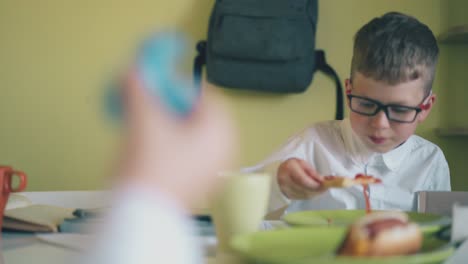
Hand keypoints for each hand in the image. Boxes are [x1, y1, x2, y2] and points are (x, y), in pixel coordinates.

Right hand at [117, 71, 236, 209]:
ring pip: (200, 138)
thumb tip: (132, 72)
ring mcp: (217, 170)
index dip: (182, 87)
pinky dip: (180, 148)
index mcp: (221, 130)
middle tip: (155, 108)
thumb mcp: (143, 120)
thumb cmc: (150, 164)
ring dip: (177, 129)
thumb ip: (138, 90)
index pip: (208, 96)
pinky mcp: (204, 186)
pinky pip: (196, 157)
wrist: (143, 214)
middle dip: (178, 109)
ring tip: (152, 129)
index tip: (161, 88)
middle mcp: (226, 149)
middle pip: (204, 117)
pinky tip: (158, 151)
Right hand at [277, 158, 323, 199]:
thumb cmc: (294, 165)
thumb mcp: (304, 164)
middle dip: (317, 190)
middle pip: (304, 189)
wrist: (282, 170)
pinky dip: (309, 195)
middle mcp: (284, 180)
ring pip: (304, 195)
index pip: (303, 180)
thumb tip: (322, 181)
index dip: (315, 184)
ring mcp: (284, 189)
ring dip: (315, 193)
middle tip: (326, 187)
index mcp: (289, 168)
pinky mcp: (287, 195)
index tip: (325, 185)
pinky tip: (312, 191)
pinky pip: (302, 198)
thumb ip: (313, 172)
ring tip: (320, 188)